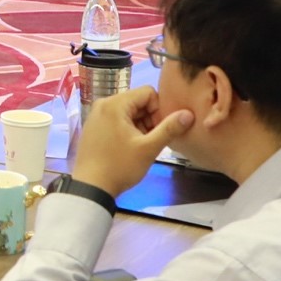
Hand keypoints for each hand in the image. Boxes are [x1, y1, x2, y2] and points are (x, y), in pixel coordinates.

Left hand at [70, 85, 191, 196]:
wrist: (91, 187)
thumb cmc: (120, 166)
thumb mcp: (149, 148)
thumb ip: (170, 128)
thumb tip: (189, 114)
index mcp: (115, 104)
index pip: (148, 92)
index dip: (159, 110)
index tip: (159, 130)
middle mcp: (103, 104)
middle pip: (137, 101)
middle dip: (150, 118)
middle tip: (152, 140)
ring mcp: (96, 115)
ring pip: (128, 111)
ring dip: (140, 125)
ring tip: (141, 146)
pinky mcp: (94, 127)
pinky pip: (117, 119)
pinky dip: (128, 129)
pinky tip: (130, 146)